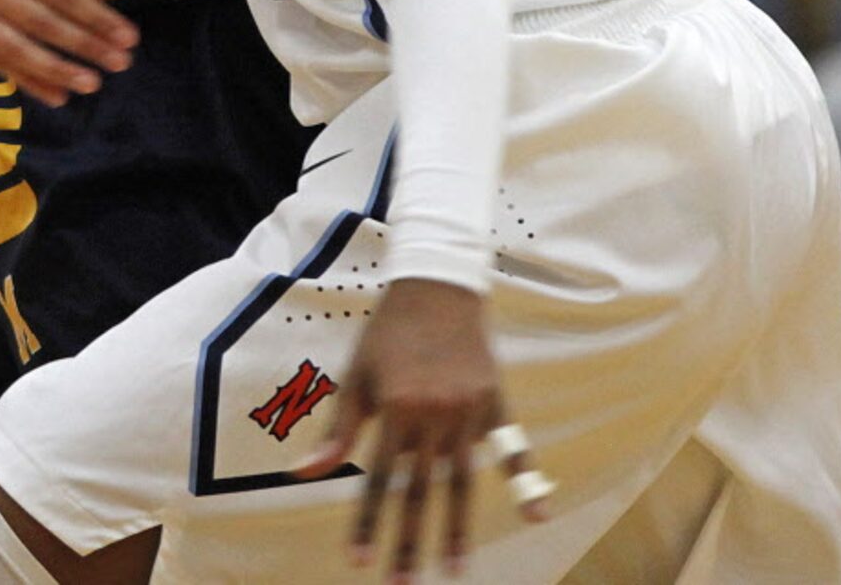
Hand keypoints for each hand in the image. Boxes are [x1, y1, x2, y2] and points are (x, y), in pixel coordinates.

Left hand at [297, 279, 547, 580]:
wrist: (437, 284)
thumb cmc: (388, 332)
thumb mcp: (358, 376)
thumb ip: (339, 430)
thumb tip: (302, 474)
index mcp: (397, 407)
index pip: (379, 479)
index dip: (369, 523)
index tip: (360, 563)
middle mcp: (434, 414)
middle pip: (421, 490)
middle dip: (409, 542)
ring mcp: (468, 410)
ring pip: (462, 481)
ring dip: (457, 529)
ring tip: (453, 570)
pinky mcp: (495, 402)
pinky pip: (512, 449)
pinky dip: (526, 483)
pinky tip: (538, 516)